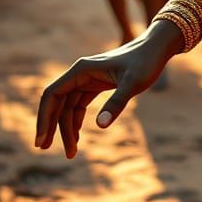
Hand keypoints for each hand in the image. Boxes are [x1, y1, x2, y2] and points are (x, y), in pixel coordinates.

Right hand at [35, 23, 179, 158]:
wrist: (158, 48)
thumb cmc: (146, 62)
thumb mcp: (134, 83)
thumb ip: (117, 102)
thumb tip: (100, 125)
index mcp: (81, 70)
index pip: (52, 94)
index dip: (44, 117)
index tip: (42, 140)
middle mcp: (80, 73)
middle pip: (56, 103)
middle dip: (51, 126)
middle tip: (46, 150)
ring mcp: (88, 79)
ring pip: (67, 107)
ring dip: (65, 128)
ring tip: (71, 153)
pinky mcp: (97, 84)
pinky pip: (79, 105)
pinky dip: (76, 122)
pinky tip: (77, 138)